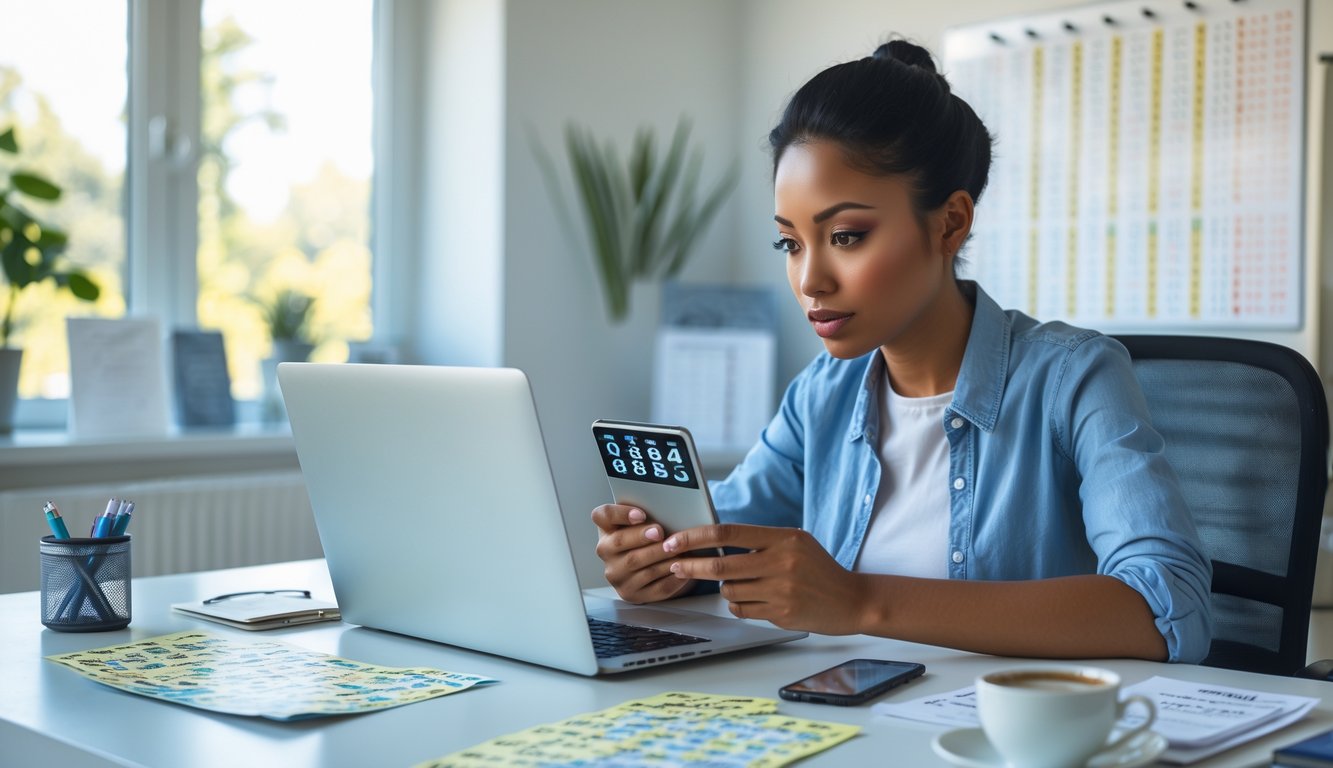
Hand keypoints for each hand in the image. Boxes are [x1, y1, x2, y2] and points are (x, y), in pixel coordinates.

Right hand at [591, 504, 695, 603]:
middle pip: (618, 542)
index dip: (620, 513)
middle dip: (641, 536)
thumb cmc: (650, 538)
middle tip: (659, 532)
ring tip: (677, 550)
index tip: (641, 514)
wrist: (654, 566)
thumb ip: (649, 512)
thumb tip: (666, 506)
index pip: (602, 515)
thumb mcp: (645, 522)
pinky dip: (670, 578)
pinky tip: (681, 570)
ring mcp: (617, 575)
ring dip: (659, 557)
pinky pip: (653, 587)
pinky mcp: (631, 594)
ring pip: (637, 566)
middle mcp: (606, 552)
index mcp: (607, 528)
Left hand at [663, 524, 866, 634]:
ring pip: (729, 590)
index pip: (728, 533)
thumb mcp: (795, 542)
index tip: (676, 542)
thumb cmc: (819, 569)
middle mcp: (781, 562)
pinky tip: (751, 600)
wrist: (851, 600)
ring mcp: (781, 590)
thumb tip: (715, 541)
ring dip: (724, 588)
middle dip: (691, 566)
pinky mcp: (781, 614)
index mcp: (783, 539)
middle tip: (675, 565)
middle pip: (721, 565)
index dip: (696, 537)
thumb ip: (761, 541)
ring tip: (742, 584)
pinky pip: (742, 610)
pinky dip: (738, 605)